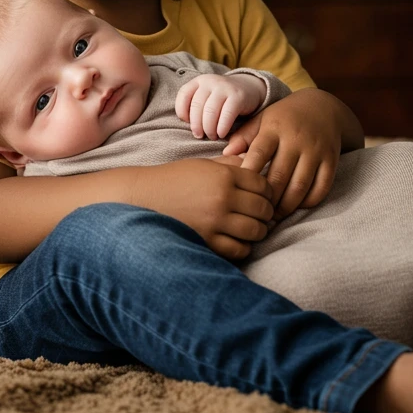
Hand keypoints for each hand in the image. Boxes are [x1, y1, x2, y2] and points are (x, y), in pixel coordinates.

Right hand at [132, 158, 273, 259]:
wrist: (143, 198)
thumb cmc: (173, 180)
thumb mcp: (203, 165)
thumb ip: (230, 165)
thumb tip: (255, 163)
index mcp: (223, 176)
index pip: (263, 185)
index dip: (268, 191)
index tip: (264, 196)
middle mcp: (223, 198)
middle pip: (263, 208)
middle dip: (266, 212)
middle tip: (262, 214)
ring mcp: (215, 222)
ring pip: (256, 231)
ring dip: (259, 230)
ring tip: (253, 228)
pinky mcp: (207, 241)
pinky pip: (239, 249)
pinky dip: (244, 247)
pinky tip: (239, 240)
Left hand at [175, 73, 266, 139]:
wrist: (249, 88)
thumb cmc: (221, 99)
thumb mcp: (206, 96)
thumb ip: (195, 106)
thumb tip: (187, 125)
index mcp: (199, 81)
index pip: (183, 95)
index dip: (182, 112)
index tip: (187, 123)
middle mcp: (210, 81)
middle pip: (196, 106)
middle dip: (196, 125)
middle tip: (199, 135)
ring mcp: (224, 87)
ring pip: (210, 111)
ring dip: (209, 128)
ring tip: (212, 136)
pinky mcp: (237, 96)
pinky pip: (226, 115)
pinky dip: (222, 128)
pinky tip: (221, 134)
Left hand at [224, 89, 344, 220]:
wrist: (323, 107)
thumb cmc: (285, 117)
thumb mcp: (264, 119)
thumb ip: (244, 136)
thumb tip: (225, 156)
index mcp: (275, 128)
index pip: (259, 153)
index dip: (248, 174)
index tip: (239, 191)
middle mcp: (296, 139)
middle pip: (279, 176)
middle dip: (267, 198)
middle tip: (257, 212)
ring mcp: (315, 150)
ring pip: (300, 186)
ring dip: (286, 206)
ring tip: (274, 215)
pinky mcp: (331, 160)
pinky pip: (321, 188)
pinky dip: (308, 202)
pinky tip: (297, 206)